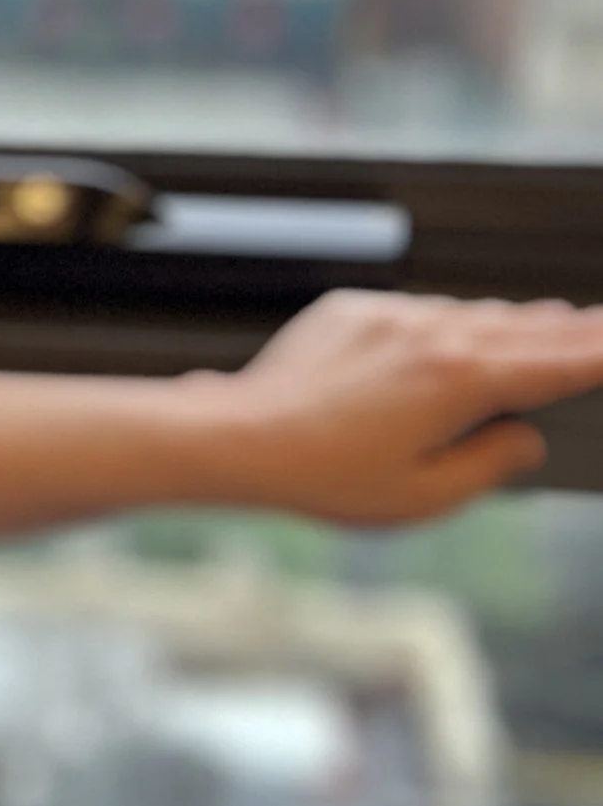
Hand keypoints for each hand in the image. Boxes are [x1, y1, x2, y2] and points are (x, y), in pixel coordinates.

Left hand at [195, 289, 602, 525]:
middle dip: (570, 328)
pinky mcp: (353, 310)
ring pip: (473, 314)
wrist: (239, 436)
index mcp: (459, 381)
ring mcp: (390, 316)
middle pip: (522, 329)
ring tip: (555, 321)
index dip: (595, 354)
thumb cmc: (323, 475)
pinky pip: (420, 311)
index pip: (551, 365)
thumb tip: (524, 441)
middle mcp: (430, 335)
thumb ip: (488, 465)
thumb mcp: (423, 495)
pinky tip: (465, 330)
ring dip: (516, 320)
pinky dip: (453, 320)